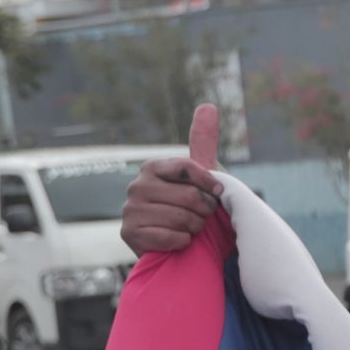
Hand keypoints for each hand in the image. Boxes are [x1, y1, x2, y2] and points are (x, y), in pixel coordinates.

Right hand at [123, 105, 222, 255]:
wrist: (176, 244)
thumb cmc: (191, 206)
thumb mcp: (199, 174)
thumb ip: (203, 141)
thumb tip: (208, 105)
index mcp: (153, 167)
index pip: (188, 168)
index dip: (209, 183)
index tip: (220, 192)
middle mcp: (136, 185)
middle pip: (190, 196)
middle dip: (206, 210)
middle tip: (203, 215)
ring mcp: (129, 209)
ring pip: (182, 218)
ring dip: (196, 227)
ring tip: (191, 228)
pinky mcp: (128, 233)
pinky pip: (172, 237)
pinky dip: (183, 242)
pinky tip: (178, 240)